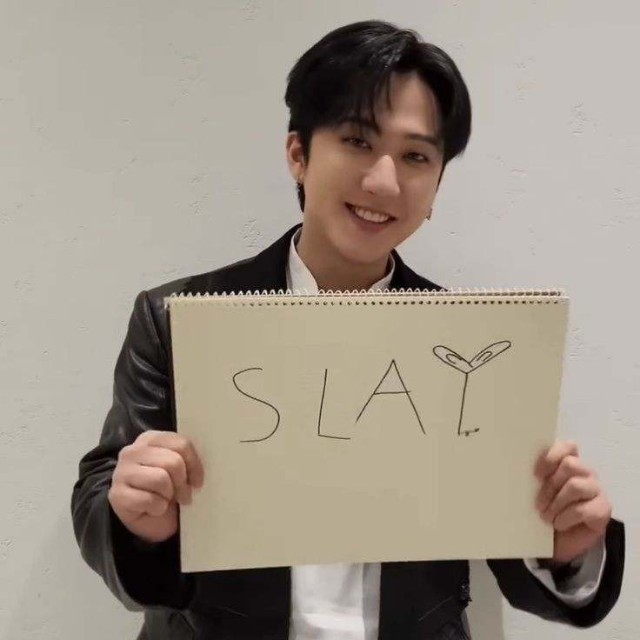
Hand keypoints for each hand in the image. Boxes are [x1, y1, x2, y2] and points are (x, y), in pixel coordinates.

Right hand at [108, 430, 204, 543]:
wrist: (150, 521)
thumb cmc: (168, 491)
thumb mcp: (180, 470)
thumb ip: (186, 459)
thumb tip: (199, 468)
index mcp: (150, 439)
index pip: (180, 443)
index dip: (194, 464)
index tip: (197, 481)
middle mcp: (132, 451)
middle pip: (172, 462)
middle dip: (183, 483)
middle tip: (183, 495)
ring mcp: (121, 472)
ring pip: (161, 479)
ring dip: (169, 495)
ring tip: (167, 500)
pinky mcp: (117, 495)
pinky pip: (149, 500)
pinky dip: (158, 508)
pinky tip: (153, 509)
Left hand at [534, 440, 610, 563]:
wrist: (558, 543)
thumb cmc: (543, 510)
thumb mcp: (533, 490)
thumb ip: (531, 476)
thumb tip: (510, 466)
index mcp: (567, 462)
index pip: (567, 446)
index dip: (551, 457)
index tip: (536, 475)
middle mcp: (585, 472)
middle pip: (570, 465)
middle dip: (550, 485)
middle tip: (538, 504)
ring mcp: (596, 490)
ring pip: (576, 485)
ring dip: (556, 503)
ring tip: (546, 516)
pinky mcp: (603, 510)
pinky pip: (585, 509)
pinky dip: (566, 518)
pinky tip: (559, 524)